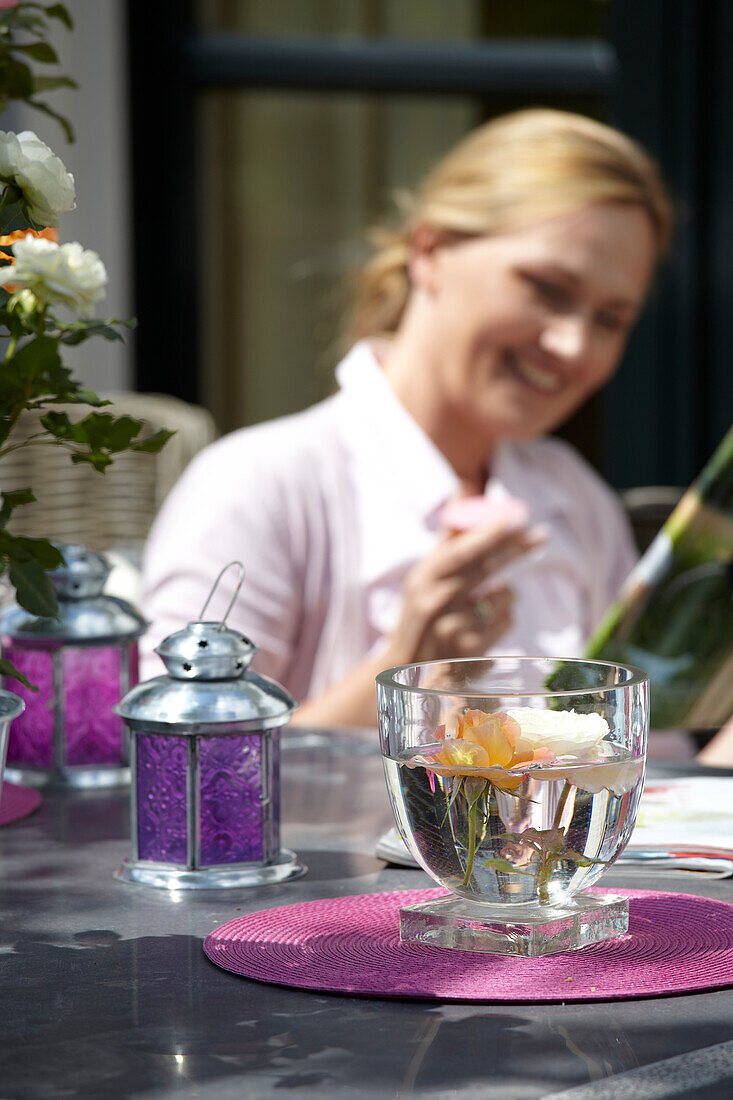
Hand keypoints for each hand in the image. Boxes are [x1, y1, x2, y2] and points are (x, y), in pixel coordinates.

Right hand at [384, 520, 545, 664]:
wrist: (406, 670)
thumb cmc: (420, 614)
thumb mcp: (423, 577)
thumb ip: (447, 538)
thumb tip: (465, 492)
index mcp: (424, 578)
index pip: (462, 550)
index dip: (490, 533)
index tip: (515, 517)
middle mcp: (437, 600)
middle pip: (487, 567)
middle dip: (517, 547)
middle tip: (541, 535)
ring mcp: (455, 627)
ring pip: (504, 595)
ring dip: (503, 595)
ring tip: (481, 604)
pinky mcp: (473, 650)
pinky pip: (508, 621)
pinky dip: (503, 619)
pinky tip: (482, 627)